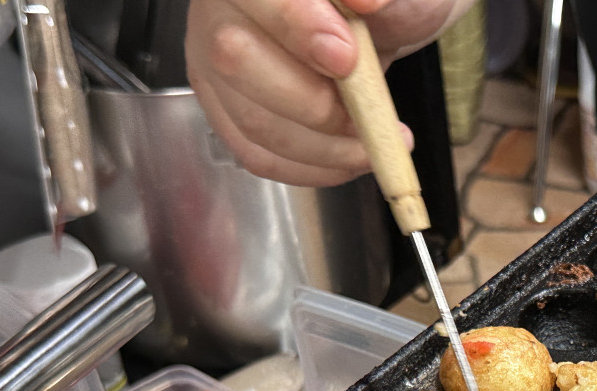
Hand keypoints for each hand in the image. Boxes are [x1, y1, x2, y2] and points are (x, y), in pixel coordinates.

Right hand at [185, 0, 471, 186]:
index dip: (298, 28)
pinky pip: (259, 155)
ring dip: (324, 147)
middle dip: (313, 101)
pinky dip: (313, 168)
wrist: (379, 20)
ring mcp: (213, 62)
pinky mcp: (227, 111)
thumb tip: (366, 1)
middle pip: (235, 59)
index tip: (347, 58)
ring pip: (252, 119)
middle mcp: (220, 9)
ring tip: (376, 144)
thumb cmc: (383, 4)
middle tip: (369, 114)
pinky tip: (350, 158)